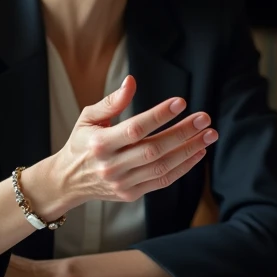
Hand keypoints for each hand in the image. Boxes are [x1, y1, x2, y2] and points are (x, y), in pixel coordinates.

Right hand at [52, 75, 216, 205]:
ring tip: (209, 134)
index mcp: (99, 143)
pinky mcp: (131, 194)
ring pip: (162, 166)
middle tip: (204, 118)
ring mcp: (122, 183)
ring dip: (189, 150)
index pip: (135, 128)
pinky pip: (162, 181)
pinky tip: (198, 152)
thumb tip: (131, 82)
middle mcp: (111, 165)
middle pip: (154, 149)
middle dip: (183, 133)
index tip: (180, 102)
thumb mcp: (88, 118)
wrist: (68, 181)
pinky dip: (183, 168)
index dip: (159, 115)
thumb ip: (111, 102)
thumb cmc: (82, 143)